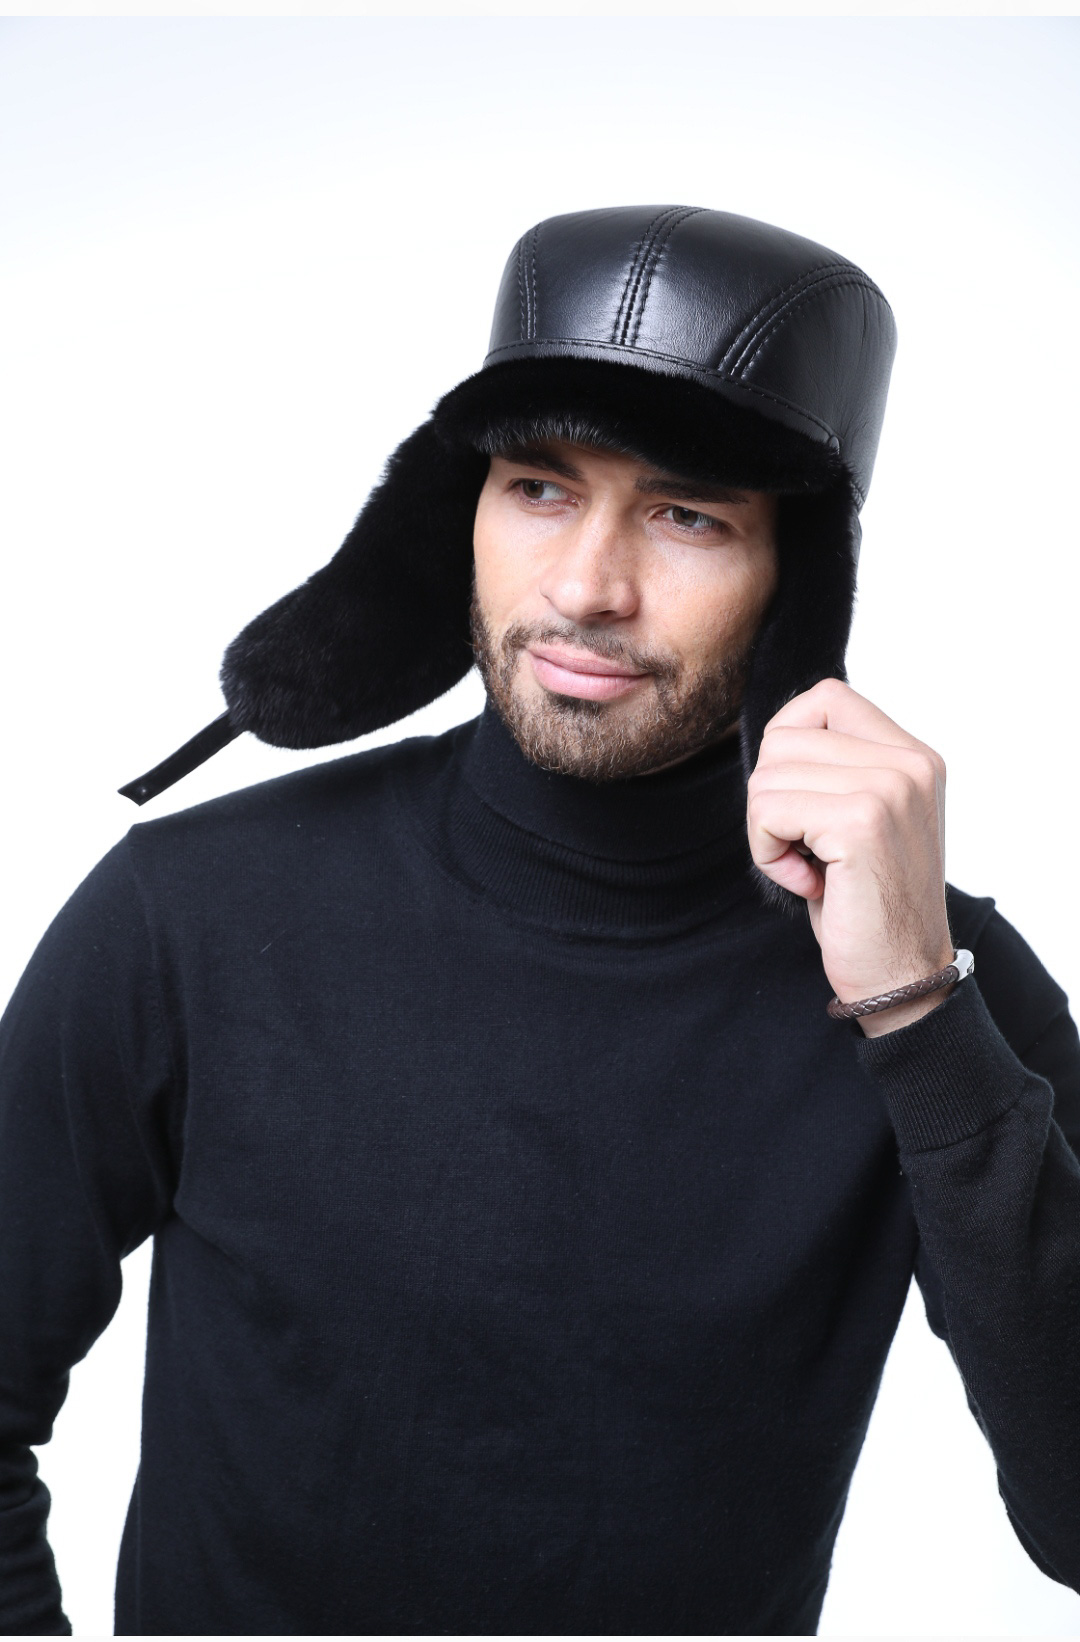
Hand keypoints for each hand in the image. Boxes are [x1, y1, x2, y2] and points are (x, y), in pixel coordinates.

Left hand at [746, 678, 954, 1036]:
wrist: (901, 974)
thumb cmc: (868, 902)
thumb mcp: (862, 818)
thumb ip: (838, 768)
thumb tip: (778, 734)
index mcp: (914, 756)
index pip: (825, 697)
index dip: (788, 745)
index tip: (801, 802)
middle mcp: (909, 763)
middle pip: (783, 738)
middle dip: (772, 798)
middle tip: (806, 848)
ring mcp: (889, 788)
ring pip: (767, 776)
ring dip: (768, 831)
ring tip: (810, 868)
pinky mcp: (861, 822)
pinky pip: (767, 811)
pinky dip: (769, 854)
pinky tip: (808, 884)